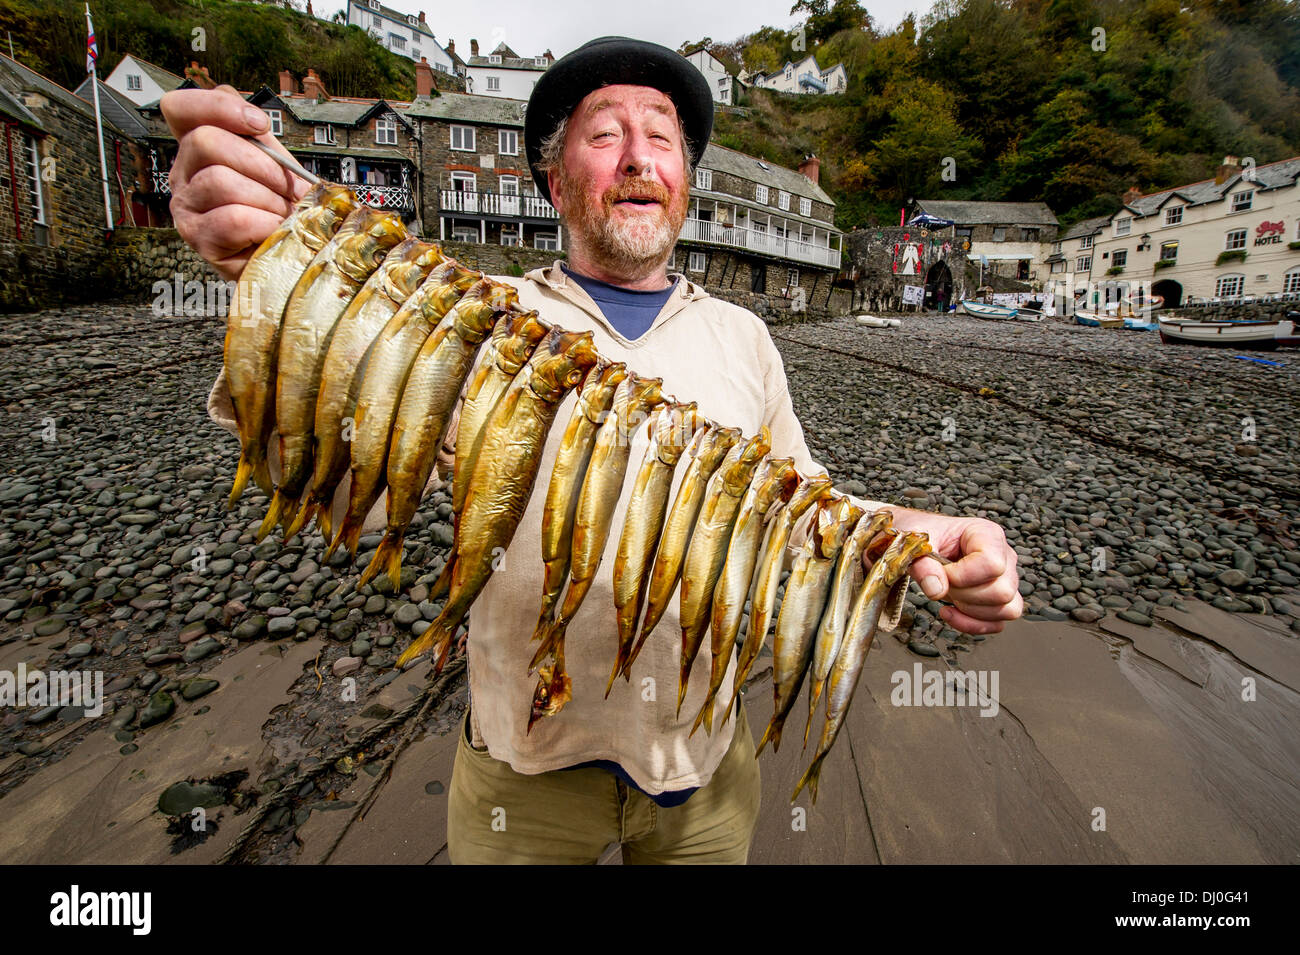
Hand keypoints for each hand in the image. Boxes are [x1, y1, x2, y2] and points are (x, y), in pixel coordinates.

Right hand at [160, 86, 309, 282]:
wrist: (283, 256)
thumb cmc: (277, 211)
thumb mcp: (273, 168)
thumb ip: (263, 143)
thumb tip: (259, 123)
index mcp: (198, 149)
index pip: (181, 108)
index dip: (217, 107)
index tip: (259, 124)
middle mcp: (183, 174)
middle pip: (205, 141)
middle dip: (261, 163)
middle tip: (286, 187)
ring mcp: (186, 206)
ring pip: (221, 181)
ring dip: (267, 199)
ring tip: (280, 214)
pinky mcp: (198, 238)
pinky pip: (233, 218)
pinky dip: (264, 224)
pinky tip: (271, 231)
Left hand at [885, 508, 1021, 634]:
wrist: (918, 545)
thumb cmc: (920, 538)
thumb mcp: (914, 544)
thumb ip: (922, 564)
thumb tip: (936, 590)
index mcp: (987, 534)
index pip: (991, 564)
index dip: (962, 576)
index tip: (941, 572)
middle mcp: (1003, 556)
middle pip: (1002, 591)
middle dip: (964, 595)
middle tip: (941, 583)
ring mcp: (1005, 579)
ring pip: (1007, 609)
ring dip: (969, 611)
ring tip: (946, 595)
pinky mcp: (999, 600)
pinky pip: (998, 623)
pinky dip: (971, 624)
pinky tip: (949, 612)